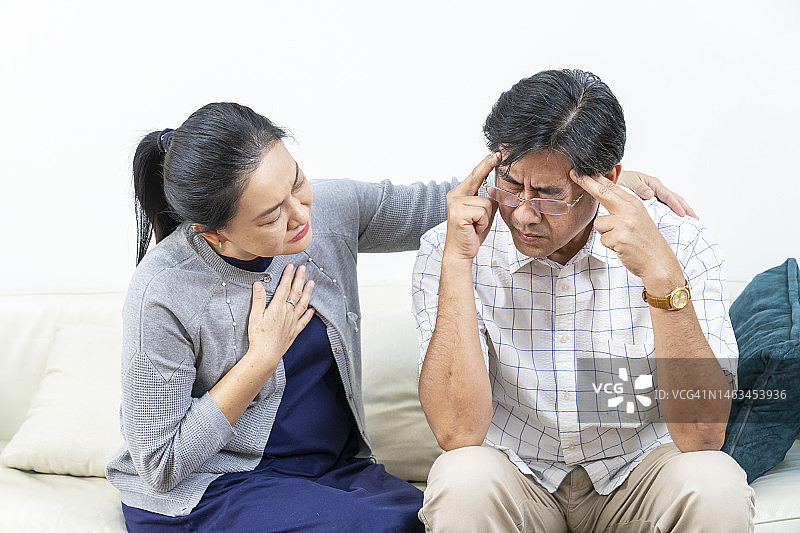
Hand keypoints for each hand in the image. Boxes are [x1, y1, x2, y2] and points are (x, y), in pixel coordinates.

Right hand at [247, 264, 314, 363]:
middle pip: (296, 292)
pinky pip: (304, 320)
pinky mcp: (294, 331)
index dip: (287, 275)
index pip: (284, 287)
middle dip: (300, 279)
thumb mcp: (255, 316)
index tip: (291, 266)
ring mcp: (293, 322)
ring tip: (312, 283)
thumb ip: (258, 299)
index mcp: (277, 307)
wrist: (266, 354)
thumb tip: (258, 284)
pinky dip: (309, 313)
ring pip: (303, 304)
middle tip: (303, 268)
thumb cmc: (258, 336)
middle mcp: (288, 313)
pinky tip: (313, 309)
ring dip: (308, 292)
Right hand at [443, 153, 499, 261]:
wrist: (461, 252)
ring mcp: (455, 203)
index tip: (497, 154)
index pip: (476, 175)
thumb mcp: (484, 213)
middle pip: (483, 186)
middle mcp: (455, 195)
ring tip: (476, 225)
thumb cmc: (472, 232)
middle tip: (488, 187)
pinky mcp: (458, 213)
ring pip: (487, 203)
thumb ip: (489, 199)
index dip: (486, 164)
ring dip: (486, 218)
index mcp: (459, 193)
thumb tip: (499, 191)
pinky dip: (483, 223)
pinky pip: (483, 212)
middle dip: (488, 195)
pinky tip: (473, 228)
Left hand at [571, 171, 683, 291]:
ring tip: (621, 240)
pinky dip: (610, 246)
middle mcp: (630, 210)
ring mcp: (625, 222)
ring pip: (598, 224)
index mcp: (634, 204)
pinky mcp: (619, 237)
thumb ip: (621, 207)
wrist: (658, 261)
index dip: (595, 178)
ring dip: (606, 234)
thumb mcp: (636, 219)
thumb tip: (602, 196)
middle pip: (603, 193)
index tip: (581, 171)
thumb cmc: (645, 242)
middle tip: (574, 174)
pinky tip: (623, 247)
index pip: (611, 187)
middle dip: (587, 183)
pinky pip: (602, 239)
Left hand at [618, 170, 697, 218]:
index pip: (668, 195)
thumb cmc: (619, 180)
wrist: (613, 184)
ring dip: (681, 210)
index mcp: (652, 183)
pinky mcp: (651, 202)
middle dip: (685, 208)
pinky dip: (672, 212)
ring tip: (691, 219)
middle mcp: (656, 189)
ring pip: (671, 203)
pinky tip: (676, 220)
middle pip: (675, 199)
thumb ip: (639, 187)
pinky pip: (664, 207)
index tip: (683, 214)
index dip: (676, 205)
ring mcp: (655, 195)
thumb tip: (650, 194)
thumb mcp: (628, 181)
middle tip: (695, 218)